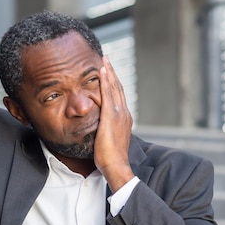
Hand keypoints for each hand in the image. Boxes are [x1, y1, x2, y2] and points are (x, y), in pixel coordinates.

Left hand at [94, 56, 134, 191]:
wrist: (116, 165)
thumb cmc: (111, 158)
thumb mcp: (110, 140)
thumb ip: (107, 130)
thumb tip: (100, 129)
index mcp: (124, 118)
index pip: (118, 96)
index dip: (113, 83)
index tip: (108, 72)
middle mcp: (124, 113)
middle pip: (118, 88)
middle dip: (112, 73)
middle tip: (107, 59)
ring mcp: (119, 114)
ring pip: (114, 88)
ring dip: (109, 72)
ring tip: (104, 60)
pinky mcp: (111, 116)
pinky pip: (108, 94)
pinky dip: (106, 81)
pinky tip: (102, 72)